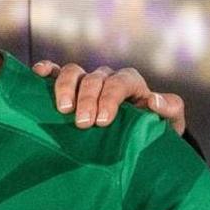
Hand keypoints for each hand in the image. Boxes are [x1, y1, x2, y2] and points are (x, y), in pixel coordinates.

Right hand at [32, 60, 187, 135]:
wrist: (140, 138)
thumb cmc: (155, 130)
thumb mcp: (170, 123)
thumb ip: (169, 110)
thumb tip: (153, 101)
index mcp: (131, 83)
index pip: (120, 82)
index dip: (110, 98)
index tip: (103, 121)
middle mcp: (108, 78)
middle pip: (94, 78)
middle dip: (87, 99)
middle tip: (83, 124)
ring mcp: (87, 82)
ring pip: (74, 72)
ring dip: (65, 87)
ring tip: (62, 109)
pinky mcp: (70, 88)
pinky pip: (57, 73)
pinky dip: (48, 71)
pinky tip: (38, 75)